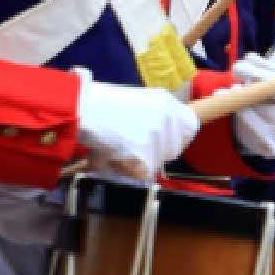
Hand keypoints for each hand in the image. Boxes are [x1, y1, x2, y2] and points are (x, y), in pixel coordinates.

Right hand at [75, 81, 199, 179]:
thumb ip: (156, 117)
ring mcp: (158, 137)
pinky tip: (115, 156)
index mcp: (167, 102)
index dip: (178, 138)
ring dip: (139, 161)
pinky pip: (143, 173)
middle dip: (156, 152)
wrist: (83, 110)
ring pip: (157, 163)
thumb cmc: (101, 106)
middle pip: (173, 150)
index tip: (164, 141)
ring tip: (118, 147)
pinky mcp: (146, 155)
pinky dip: (128, 170)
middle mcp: (168, 119)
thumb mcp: (139, 101)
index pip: (191, 127)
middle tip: (132, 145)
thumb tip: (164, 136)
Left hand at [228, 43, 274, 156]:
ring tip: (228, 90)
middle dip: (254, 77)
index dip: (268, 66)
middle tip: (236, 69)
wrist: (269, 128)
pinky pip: (255, 130)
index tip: (249, 58)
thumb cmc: (274, 93)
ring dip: (242, 98)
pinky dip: (241, 117)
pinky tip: (231, 107)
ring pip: (263, 110)